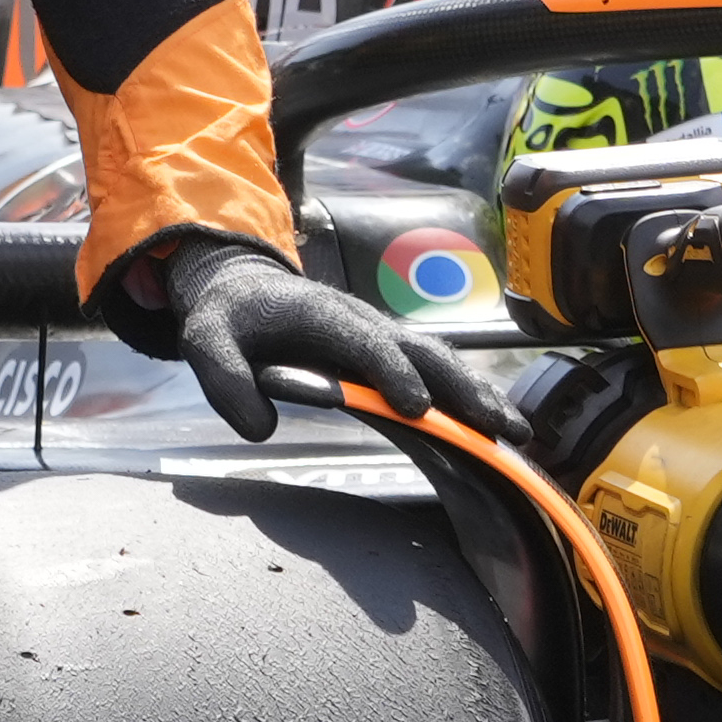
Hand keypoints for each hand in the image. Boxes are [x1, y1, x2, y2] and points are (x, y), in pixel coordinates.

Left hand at [172, 245, 515, 444]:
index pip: (367, 343)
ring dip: (478, 395)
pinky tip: (494, 427)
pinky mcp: (389, 353)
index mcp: (324, 316)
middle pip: (424, 353)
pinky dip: (468, 396)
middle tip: (499, 427)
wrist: (245, 288)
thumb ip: (225, 383)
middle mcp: (365, 323)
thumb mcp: (206, 343)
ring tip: (515, 432)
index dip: (394, 373)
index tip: (417, 409)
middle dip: (463, 389)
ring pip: (441, 362)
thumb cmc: (228, 318)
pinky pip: (435, 372)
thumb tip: (260, 428)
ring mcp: (382, 337)